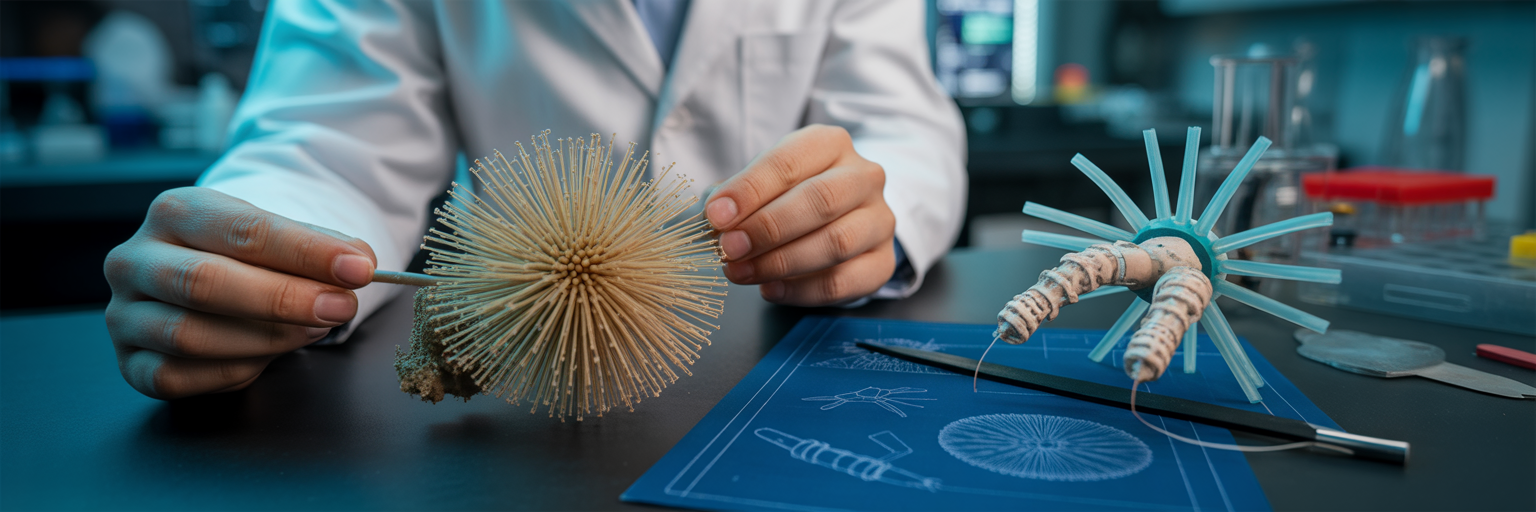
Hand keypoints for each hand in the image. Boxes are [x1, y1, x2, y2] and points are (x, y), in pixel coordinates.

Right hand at [104, 187, 376, 398]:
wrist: (201, 276)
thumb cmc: (246, 256)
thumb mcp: (279, 235)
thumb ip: (319, 248)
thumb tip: (358, 265)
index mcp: (175, 212)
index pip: (241, 230)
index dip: (305, 252)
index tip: (358, 269)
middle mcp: (135, 259)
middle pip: (204, 282)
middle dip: (284, 299)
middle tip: (340, 307)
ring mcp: (125, 314)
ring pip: (190, 335)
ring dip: (265, 338)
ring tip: (312, 329)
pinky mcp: (130, 362)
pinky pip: (179, 377)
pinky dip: (234, 369)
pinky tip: (267, 356)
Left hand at [706, 124, 895, 305]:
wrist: (838, 220)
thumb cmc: (789, 196)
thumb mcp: (762, 183)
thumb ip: (736, 196)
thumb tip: (714, 217)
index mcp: (831, 144)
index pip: (789, 162)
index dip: (749, 190)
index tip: (716, 216)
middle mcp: (864, 177)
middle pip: (820, 200)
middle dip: (767, 228)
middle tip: (729, 248)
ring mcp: (879, 220)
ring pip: (836, 242)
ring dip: (781, 262)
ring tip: (741, 272)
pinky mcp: (883, 262)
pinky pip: (844, 281)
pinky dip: (801, 290)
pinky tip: (770, 289)